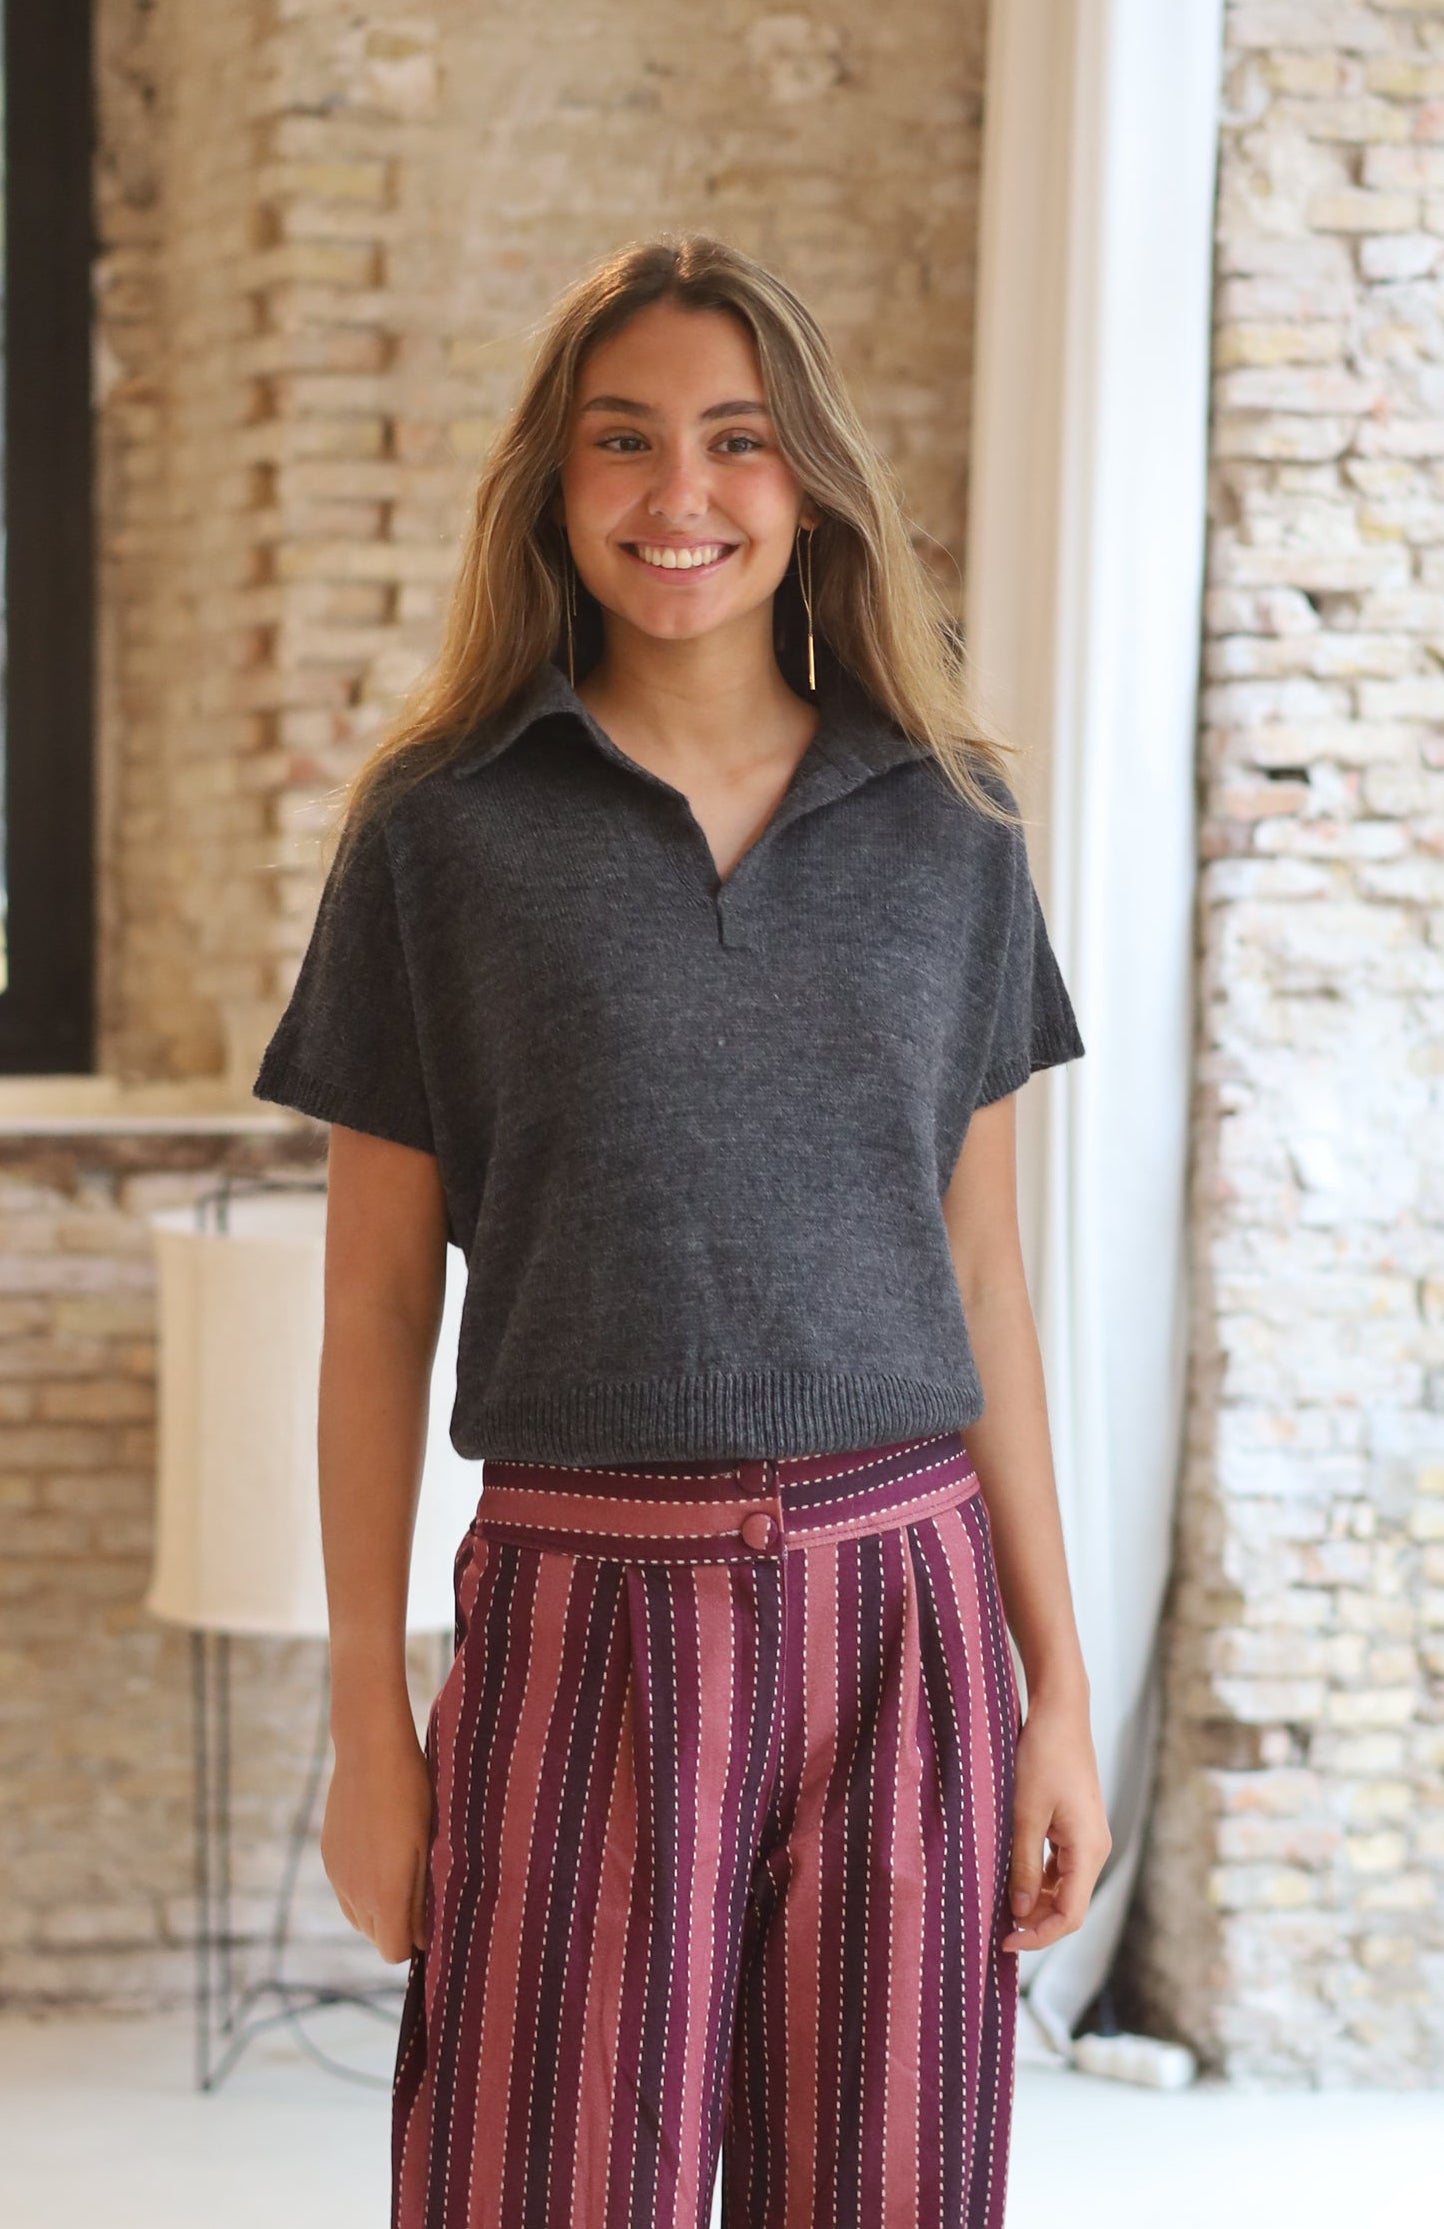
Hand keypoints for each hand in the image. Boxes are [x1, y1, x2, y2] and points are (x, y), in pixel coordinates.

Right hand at [320, 1725, 434, 1963]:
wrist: (370, 1751)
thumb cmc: (412, 1795)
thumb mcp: (427, 1847)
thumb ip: (422, 1898)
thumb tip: (422, 1938)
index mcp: (385, 1896)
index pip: (394, 1952)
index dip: (414, 1942)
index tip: (431, 1919)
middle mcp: (354, 1893)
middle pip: (375, 1936)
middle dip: (397, 1926)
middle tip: (421, 1892)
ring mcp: (337, 1875)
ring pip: (358, 1916)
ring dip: (378, 1908)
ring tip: (402, 1872)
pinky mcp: (328, 1856)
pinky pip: (344, 1890)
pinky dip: (362, 1886)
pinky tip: (380, 1853)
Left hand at [1001, 1692, 1110, 1953]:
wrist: (1060, 1712)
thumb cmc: (1042, 1757)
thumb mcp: (1024, 1814)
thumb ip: (1023, 1866)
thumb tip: (1019, 1913)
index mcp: (1089, 1850)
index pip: (1070, 1915)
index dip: (1038, 1936)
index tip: (1004, 1942)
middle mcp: (1095, 1848)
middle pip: (1069, 1904)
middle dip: (1035, 1922)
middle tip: (995, 1928)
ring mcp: (1088, 1836)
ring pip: (1064, 1886)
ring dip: (1035, 1900)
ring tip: (999, 1906)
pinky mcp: (1077, 1825)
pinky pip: (1061, 1864)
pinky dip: (1039, 1877)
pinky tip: (1012, 1876)